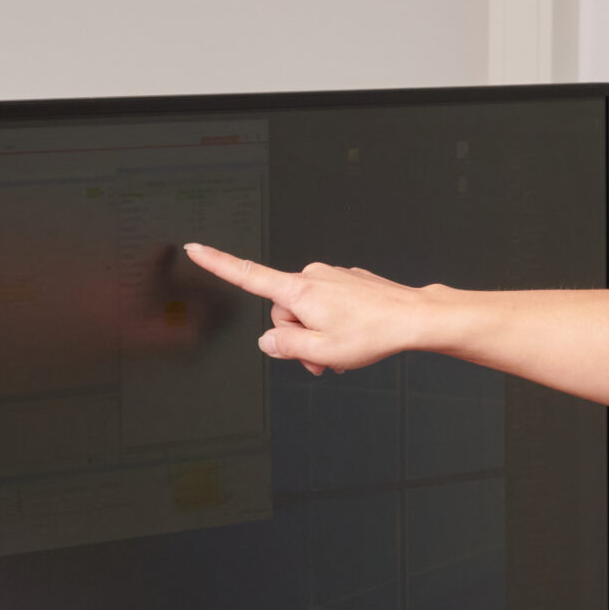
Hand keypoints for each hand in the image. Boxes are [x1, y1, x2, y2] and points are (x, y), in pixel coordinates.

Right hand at [183, 242, 442, 375]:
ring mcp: (332, 276)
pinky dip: (334, 323)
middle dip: (297, 336)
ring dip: (317, 334)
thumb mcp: (320, 352)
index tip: (195, 249)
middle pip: (284, 311)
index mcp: (299, 291)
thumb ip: (285, 347)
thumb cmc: (373, 332)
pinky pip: (328, 304)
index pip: (247, 275)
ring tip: (341, 353)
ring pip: (308, 310)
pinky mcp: (347, 281)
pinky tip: (354, 336)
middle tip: (321, 360)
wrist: (413, 317)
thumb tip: (268, 341)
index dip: (218, 264)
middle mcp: (312, 276)